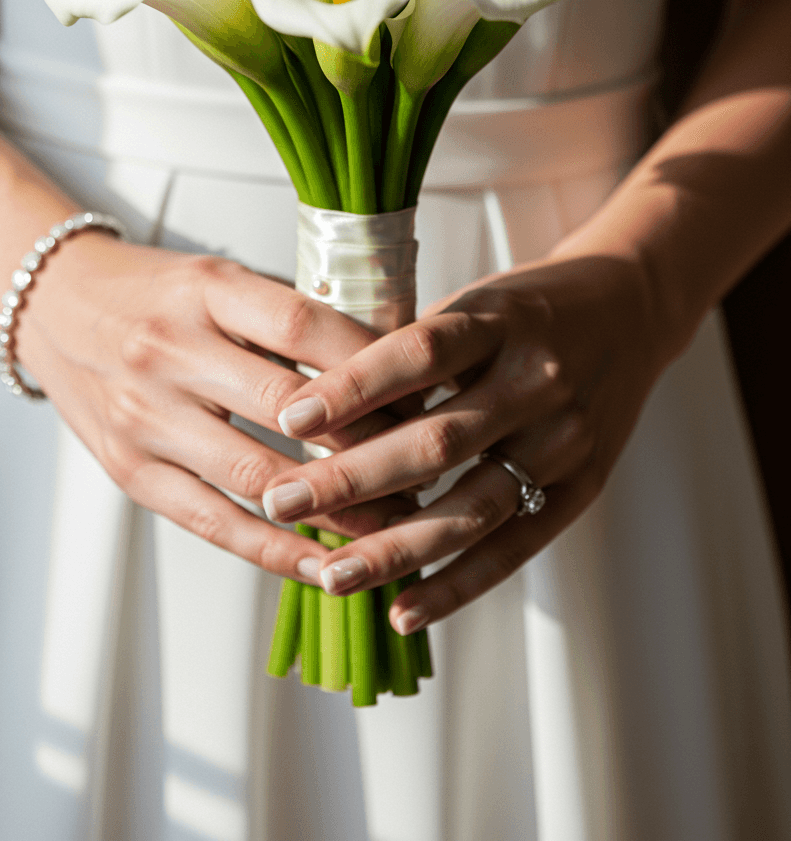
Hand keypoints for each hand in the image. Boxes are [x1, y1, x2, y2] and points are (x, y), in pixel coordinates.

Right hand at [15, 233, 415, 583]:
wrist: (56, 307)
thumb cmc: (157, 293)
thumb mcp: (221, 281)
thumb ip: (290, 320)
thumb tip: (390, 370)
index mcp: (207, 291)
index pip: (305, 327)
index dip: (373, 366)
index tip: (426, 394)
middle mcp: (171, 350)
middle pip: (289, 408)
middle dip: (369, 447)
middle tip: (428, 470)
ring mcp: (146, 416)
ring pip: (257, 478)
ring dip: (335, 510)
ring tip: (395, 527)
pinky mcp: (130, 472)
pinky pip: (213, 523)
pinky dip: (275, 550)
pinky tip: (325, 565)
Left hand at [259, 248, 669, 633]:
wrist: (632, 312)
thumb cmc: (527, 310)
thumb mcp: (473, 304)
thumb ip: (410, 351)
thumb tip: (317, 406)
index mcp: (501, 321)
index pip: (418, 353)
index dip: (352, 387)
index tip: (289, 418)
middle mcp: (538, 381)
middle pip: (436, 441)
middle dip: (352, 478)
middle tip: (282, 502)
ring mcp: (566, 439)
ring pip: (472, 507)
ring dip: (396, 547)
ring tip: (331, 574)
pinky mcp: (583, 487)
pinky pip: (515, 547)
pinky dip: (458, 584)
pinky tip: (403, 610)